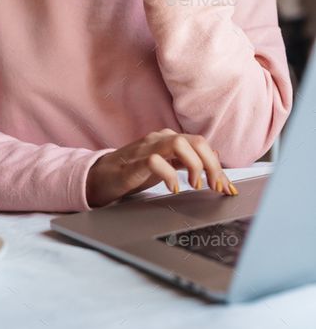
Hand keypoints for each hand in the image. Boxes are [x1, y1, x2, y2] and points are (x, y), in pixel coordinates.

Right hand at [85, 129, 238, 207]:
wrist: (101, 176)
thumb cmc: (134, 170)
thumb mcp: (167, 165)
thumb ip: (188, 161)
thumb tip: (215, 157)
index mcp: (170, 139)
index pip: (202, 145)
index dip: (218, 166)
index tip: (226, 188)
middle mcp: (160, 139)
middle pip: (196, 141)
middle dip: (211, 165)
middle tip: (215, 187)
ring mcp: (147, 148)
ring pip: (179, 143)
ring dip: (194, 166)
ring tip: (195, 186)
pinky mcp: (134, 162)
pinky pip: (155, 161)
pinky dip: (169, 175)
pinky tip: (173, 189)